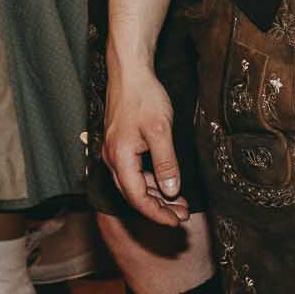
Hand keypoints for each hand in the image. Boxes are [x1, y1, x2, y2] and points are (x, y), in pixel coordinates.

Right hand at [101, 60, 188, 225]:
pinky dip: (151, 181)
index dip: (157, 213)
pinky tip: (166, 183)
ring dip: (156, 196)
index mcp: (120, 158)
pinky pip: (134, 172)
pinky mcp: (121, 145)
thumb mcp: (160, 131)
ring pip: (134, 184)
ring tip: (179, 203)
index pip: (137, 198)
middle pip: (134, 195)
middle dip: (158, 208)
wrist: (130, 72)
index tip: (175, 221)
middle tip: (181, 216)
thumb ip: (166, 163)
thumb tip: (171, 191)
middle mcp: (113, 158)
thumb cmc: (143, 97)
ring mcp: (115, 152)